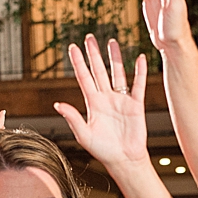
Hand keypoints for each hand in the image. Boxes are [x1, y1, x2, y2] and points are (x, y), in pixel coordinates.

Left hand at [53, 36, 149, 169]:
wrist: (124, 160)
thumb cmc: (103, 150)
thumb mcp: (84, 135)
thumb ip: (73, 118)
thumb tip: (58, 104)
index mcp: (93, 103)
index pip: (83, 77)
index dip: (78, 62)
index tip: (72, 47)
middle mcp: (106, 98)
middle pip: (98, 70)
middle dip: (93, 54)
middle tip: (89, 37)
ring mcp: (121, 100)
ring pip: (117, 73)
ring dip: (114, 58)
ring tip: (111, 41)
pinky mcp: (136, 105)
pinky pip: (138, 84)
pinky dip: (139, 72)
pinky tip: (139, 58)